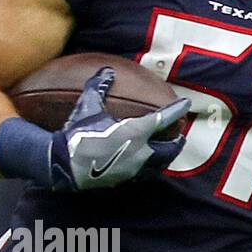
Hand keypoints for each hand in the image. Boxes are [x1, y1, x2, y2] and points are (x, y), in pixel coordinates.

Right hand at [48, 68, 188, 190]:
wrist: (64, 164)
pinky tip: (148, 167)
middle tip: (180, 136)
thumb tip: (107, 71)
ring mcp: (134, 168)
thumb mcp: (88, 105)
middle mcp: (140, 152)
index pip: (163, 119)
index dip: (177, 110)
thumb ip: (99, 86)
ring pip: (160, 165)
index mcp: (136, 131)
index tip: (186, 105)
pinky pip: (145, 175)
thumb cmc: (78, 133)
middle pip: (170, 149)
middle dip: (177, 142)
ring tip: (168, 153)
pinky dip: (152, 169)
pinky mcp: (124, 180)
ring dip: (167, 158)